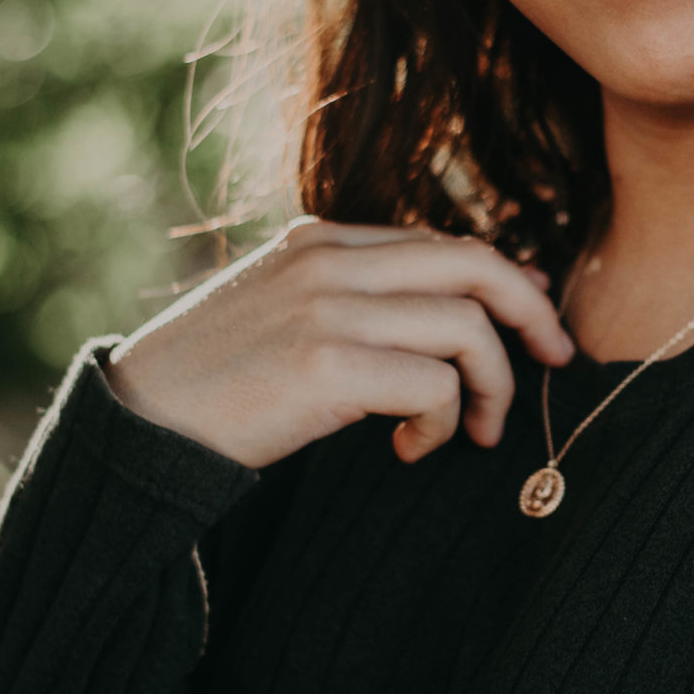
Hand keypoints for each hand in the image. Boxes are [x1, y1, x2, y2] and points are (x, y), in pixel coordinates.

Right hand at [105, 221, 574, 470]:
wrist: (137, 427)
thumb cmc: (213, 387)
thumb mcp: (282, 315)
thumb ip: (354, 301)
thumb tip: (456, 316)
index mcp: (319, 241)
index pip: (444, 243)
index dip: (507, 281)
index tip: (537, 323)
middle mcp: (328, 261)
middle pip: (476, 264)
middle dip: (533, 312)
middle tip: (555, 361)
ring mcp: (327, 307)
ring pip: (467, 326)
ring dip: (489, 386)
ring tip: (468, 432)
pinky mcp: (326, 363)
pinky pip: (433, 383)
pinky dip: (440, 423)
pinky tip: (409, 451)